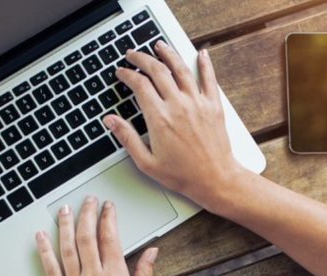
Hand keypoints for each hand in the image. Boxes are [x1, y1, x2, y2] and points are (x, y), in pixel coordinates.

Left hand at [36, 197, 157, 275]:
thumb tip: (153, 252)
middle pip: (87, 237)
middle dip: (87, 214)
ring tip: (65, 209)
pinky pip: (50, 268)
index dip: (109, 218)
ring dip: (65, 225)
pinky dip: (44, 250)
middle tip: (88, 200)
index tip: (108, 207)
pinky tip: (41, 236)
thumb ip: (145, 274)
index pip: (111, 238)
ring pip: (68, 247)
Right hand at [108, 42, 246, 211]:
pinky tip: (201, 53)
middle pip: (157, 70)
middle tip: (133, 55)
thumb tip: (110, 120)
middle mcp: (178, 106)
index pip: (139, 85)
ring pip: (180, 68)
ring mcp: (197, 103)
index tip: (121, 73)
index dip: (127, 75)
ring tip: (159, 46)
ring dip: (168, 53)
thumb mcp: (147, 162)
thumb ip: (127, 138)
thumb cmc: (183, 175)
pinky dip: (205, 64)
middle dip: (142, 58)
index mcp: (159, 119)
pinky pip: (209, 78)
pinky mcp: (213, 106)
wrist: (215, 180)